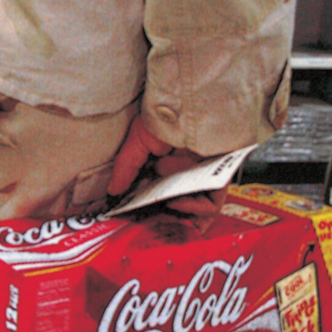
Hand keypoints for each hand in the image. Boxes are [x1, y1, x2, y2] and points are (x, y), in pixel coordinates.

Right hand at [106, 113, 222, 219]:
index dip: (145, 208)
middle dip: (161, 219)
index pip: (157, 194)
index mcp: (167, 164)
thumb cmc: (166, 116)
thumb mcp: (138, 140)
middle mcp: (186, 173)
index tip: (131, 217)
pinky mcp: (219, 182)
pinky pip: (210, 206)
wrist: (192, 107)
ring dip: (176, 215)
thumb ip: (126, 167)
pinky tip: (177, 201)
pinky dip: (192, 208)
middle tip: (146, 225)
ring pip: (193, 210)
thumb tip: (112, 191)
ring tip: (160, 215)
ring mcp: (203, 179)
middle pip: (176, 206)